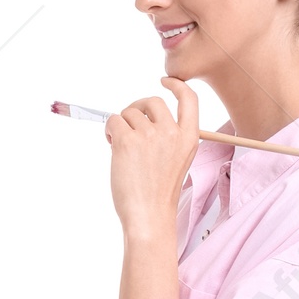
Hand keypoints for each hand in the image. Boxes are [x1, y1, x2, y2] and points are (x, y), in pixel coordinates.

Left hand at [105, 75, 198, 235]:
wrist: (149, 216)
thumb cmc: (159, 195)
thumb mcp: (177, 161)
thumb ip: (168, 138)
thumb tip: (142, 119)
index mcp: (189, 137)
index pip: (189, 99)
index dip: (176, 86)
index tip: (165, 81)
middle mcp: (171, 132)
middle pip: (152, 101)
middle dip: (137, 108)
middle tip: (129, 125)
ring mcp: (150, 136)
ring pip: (130, 112)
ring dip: (121, 125)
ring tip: (120, 146)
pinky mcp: (127, 141)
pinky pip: (114, 120)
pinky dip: (109, 129)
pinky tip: (112, 145)